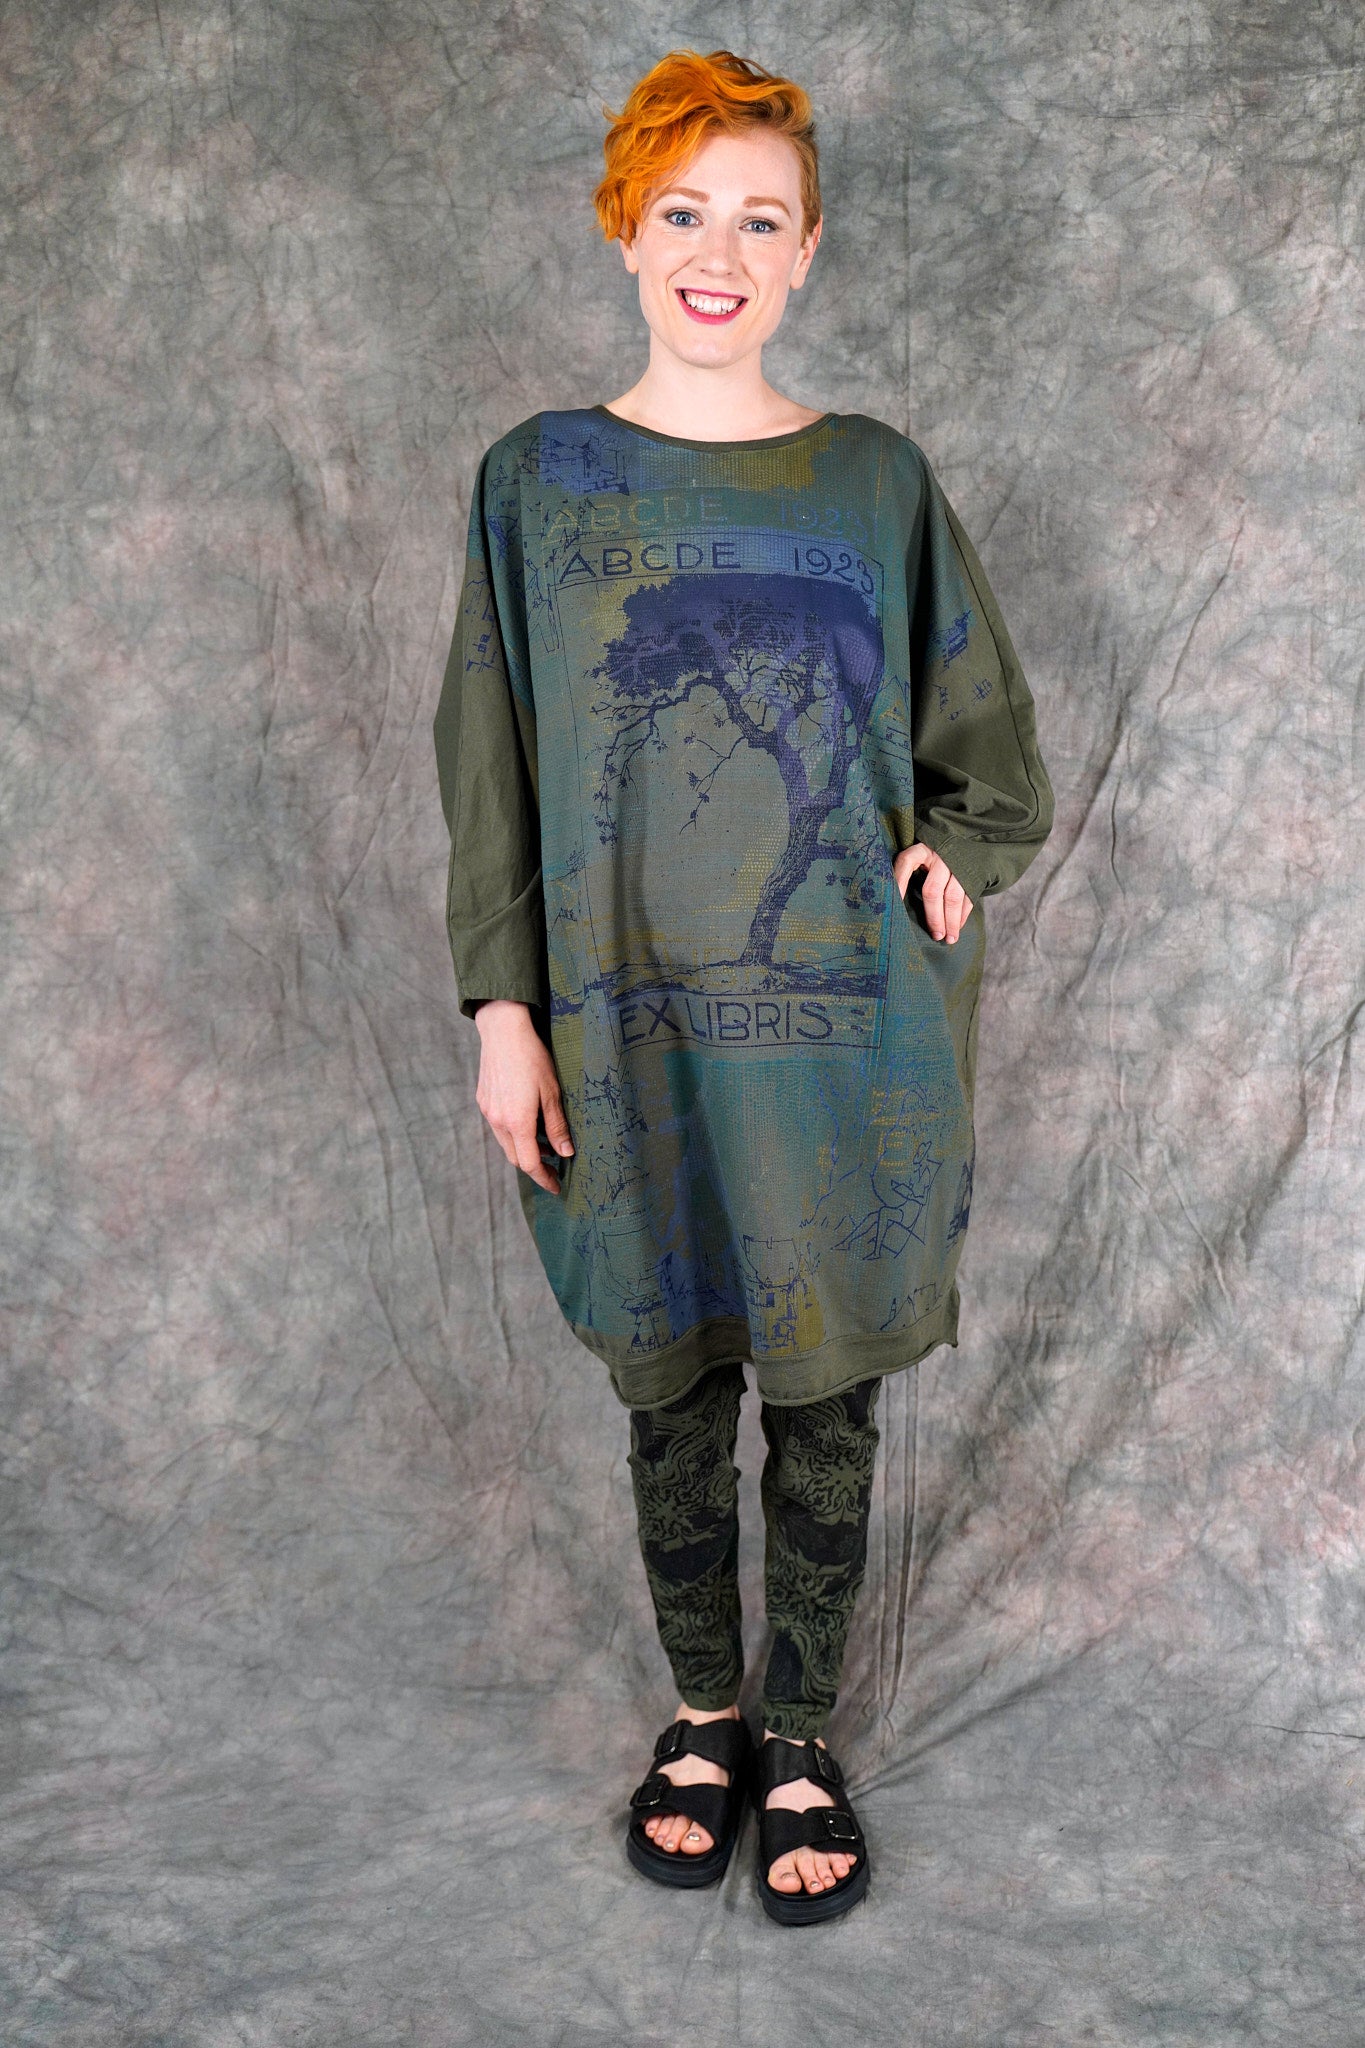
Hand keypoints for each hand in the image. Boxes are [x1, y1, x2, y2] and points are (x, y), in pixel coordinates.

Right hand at [473, 1001, 574, 1194]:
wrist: (503, 1030)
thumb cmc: (532, 1058)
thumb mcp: (552, 1092)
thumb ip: (557, 1125)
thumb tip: (565, 1153)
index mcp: (517, 1122)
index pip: (530, 1163)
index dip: (544, 1178)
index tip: (556, 1186)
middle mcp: (498, 1121)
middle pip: (515, 1157)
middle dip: (535, 1166)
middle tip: (554, 1167)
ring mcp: (488, 1111)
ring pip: (506, 1143)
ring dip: (525, 1149)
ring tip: (546, 1145)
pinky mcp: (484, 1100)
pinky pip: (499, 1127)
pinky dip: (514, 1134)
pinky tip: (528, 1123)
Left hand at [893, 843, 973, 944]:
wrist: (964, 839)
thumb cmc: (931, 855)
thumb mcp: (918, 856)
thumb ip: (906, 873)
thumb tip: (892, 902)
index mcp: (921, 850)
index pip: (906, 862)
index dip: (899, 883)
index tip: (894, 905)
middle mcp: (939, 856)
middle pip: (933, 890)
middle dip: (934, 916)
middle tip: (935, 936)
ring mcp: (956, 864)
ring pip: (953, 897)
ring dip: (951, 921)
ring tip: (948, 939)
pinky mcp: (972, 872)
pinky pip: (968, 897)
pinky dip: (962, 915)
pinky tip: (957, 928)